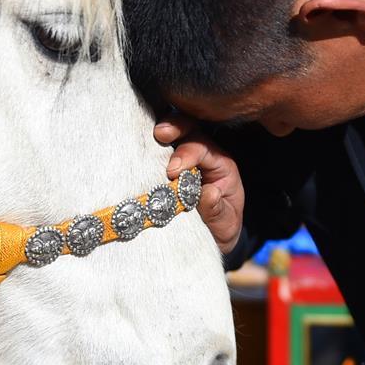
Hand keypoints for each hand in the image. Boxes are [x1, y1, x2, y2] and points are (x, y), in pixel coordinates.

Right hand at [155, 114, 244, 253]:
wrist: (213, 236)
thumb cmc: (220, 226)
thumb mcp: (224, 223)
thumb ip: (217, 210)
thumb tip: (208, 193)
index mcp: (220, 166)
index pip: (204, 149)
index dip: (188, 154)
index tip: (172, 170)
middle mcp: (203, 156)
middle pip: (191, 130)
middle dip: (176, 128)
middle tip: (160, 134)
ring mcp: (184, 157)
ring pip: (175, 133)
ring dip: (161, 130)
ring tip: (147, 134)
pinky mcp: (167, 163)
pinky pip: (160, 146)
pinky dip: (150, 141)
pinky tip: (139, 142)